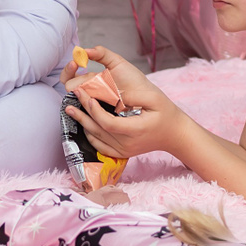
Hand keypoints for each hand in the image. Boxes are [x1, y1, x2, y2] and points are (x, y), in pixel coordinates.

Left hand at [64, 46, 184, 159]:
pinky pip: (100, 146)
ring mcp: (123, 151)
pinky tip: (83, 123)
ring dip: (82, 123)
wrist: (174, 135)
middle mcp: (127, 144)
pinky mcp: (121, 153)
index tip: (87, 96)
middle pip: (98, 130)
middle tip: (73, 97)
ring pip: (96, 138)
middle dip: (83, 113)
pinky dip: (89, 134)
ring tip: (71, 109)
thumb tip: (114, 92)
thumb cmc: (166, 114)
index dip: (95, 111)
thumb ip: (134, 95)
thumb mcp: (155, 98)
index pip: (108, 123)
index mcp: (135, 130)